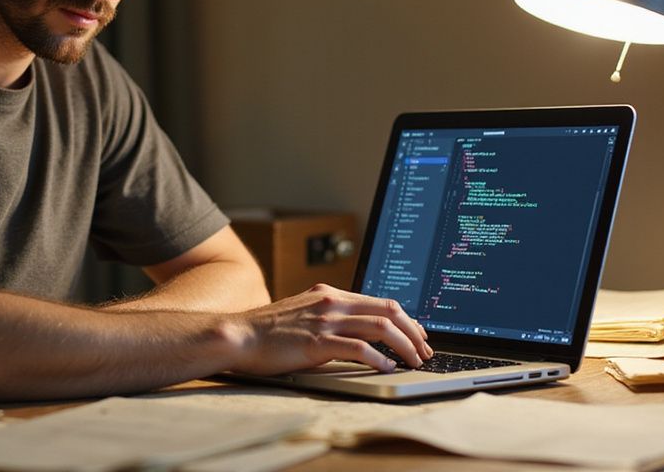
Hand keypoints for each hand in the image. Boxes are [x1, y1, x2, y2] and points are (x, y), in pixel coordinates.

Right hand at [228, 284, 431, 374]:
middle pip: (388, 311)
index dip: (406, 319)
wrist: (239, 335)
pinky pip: (358, 348)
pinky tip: (387, 368)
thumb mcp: (304, 314)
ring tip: (414, 361)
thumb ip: (330, 316)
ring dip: (404, 345)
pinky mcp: (317, 342)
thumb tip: (359, 332)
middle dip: (414, 332)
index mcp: (330, 294)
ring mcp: (325, 321)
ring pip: (380, 327)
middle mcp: (331, 303)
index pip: (380, 302)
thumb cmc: (268, 331)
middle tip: (425, 350)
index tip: (419, 334)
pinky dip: (378, 358)